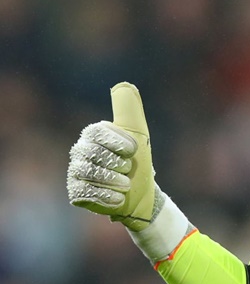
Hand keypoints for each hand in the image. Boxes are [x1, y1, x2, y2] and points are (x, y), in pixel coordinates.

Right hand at [67, 82, 156, 231]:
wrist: (139, 190)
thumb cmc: (137, 159)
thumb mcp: (137, 133)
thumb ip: (130, 110)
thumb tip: (124, 85)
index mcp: (94, 133)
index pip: (97, 132)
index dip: (116, 141)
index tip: (133, 150)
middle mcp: (80, 150)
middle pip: (92, 153)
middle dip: (115, 162)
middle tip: (128, 169)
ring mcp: (76, 171)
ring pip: (87, 172)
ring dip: (111, 180)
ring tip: (126, 185)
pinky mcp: (76, 191)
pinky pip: (84, 192)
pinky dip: (104, 195)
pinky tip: (118, 198)